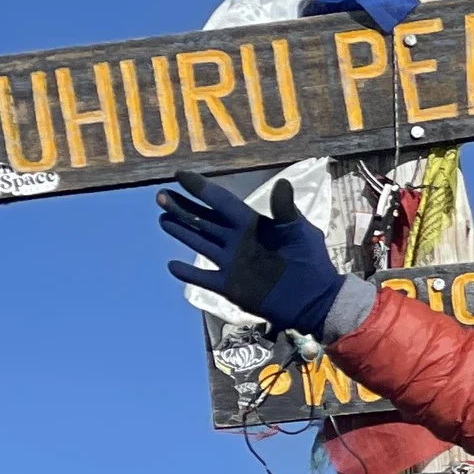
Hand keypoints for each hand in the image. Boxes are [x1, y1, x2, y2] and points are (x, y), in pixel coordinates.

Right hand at [158, 176, 347, 337]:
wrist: (314, 298)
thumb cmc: (310, 261)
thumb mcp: (299, 231)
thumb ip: (285, 210)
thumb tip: (282, 183)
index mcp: (251, 224)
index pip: (221, 202)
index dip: (201, 188)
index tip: (180, 175)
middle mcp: (237, 240)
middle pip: (203, 220)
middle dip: (183, 208)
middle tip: (160, 195)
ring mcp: (231, 263)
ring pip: (200, 243)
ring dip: (181, 231)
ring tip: (162, 218)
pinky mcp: (230, 286)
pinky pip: (204, 278)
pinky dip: (189, 273)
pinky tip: (172, 265)